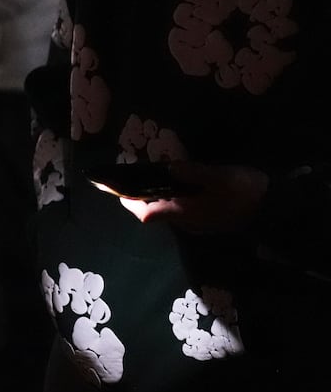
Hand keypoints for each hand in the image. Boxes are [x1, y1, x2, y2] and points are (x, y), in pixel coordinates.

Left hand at [119, 162, 269, 234]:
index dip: (129, 202)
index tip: (117, 189)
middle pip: (155, 213)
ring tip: (149, 176)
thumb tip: (169, 169)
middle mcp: (187, 222)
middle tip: (132, 176)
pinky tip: (175, 182)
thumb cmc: (244, 192)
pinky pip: (182, 210)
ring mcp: (198, 222)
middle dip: (140, 197)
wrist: (274, 208)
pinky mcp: (208, 218)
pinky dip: (172, 197)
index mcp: (185, 213)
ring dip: (156, 196)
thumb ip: (191, 172)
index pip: (147, 214)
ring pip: (168, 211)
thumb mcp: (218, 176)